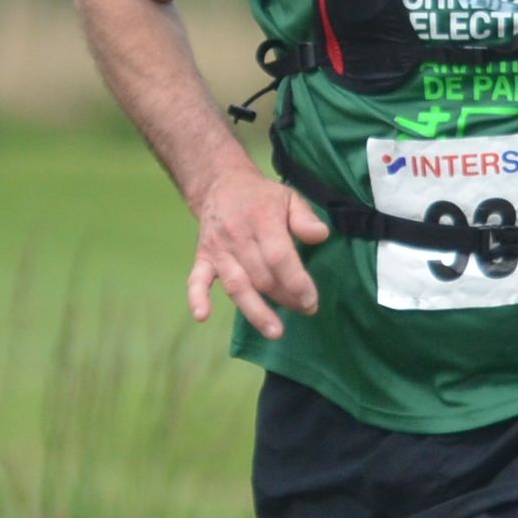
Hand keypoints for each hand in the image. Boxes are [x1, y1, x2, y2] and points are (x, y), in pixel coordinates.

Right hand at [187, 172, 327, 338]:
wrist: (222, 185)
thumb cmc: (263, 198)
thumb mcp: (290, 198)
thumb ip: (305, 218)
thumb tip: (320, 236)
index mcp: (262, 219)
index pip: (279, 256)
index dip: (296, 282)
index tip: (311, 300)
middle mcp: (237, 236)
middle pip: (261, 276)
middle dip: (285, 298)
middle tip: (305, 310)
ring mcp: (218, 249)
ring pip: (236, 285)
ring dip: (256, 311)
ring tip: (275, 332)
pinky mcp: (203, 258)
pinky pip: (196, 280)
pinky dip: (197, 298)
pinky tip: (202, 316)